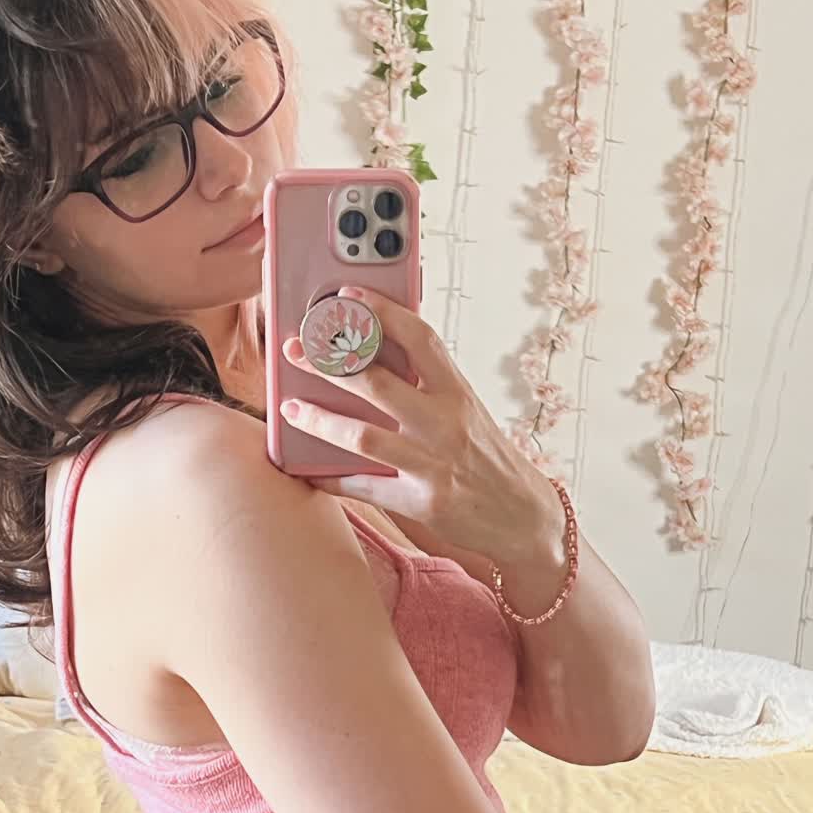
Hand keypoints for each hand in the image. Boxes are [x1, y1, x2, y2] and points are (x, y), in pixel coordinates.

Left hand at [279, 285, 553, 561]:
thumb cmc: (487, 458)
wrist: (522, 517)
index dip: (383, 312)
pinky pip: (364, 489)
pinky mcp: (421, 503)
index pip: (420, 339)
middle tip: (296, 351)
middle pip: (378, 385)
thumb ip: (429, 387)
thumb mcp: (468, 413)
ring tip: (290, 408)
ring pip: (362, 437)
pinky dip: (330, 479)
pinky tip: (306, 470)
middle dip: (329, 365)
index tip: (348, 295)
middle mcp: (446, 425)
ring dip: (320, 420)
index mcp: (458, 393)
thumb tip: (376, 357)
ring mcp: (433, 465)